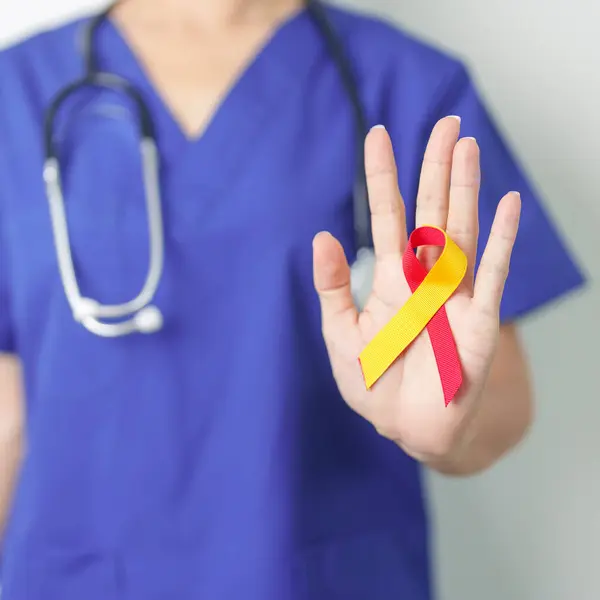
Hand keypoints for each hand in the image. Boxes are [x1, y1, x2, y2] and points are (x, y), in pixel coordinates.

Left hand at [312, 117, 521, 463]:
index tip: (376, 135)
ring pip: (461, 229)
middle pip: (430, 211)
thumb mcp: (342, 334)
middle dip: (434, 167)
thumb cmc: (373, 383)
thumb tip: (322, 236)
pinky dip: (501, 239)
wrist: (409, 427)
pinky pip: (492, 272)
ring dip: (466, 188)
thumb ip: (333, 286)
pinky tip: (508, 203)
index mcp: (390, 278)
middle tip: (443, 123)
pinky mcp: (479, 318)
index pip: (386, 217)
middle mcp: (424, 276)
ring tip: (467, 145)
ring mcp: (454, 293)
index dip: (381, 177)